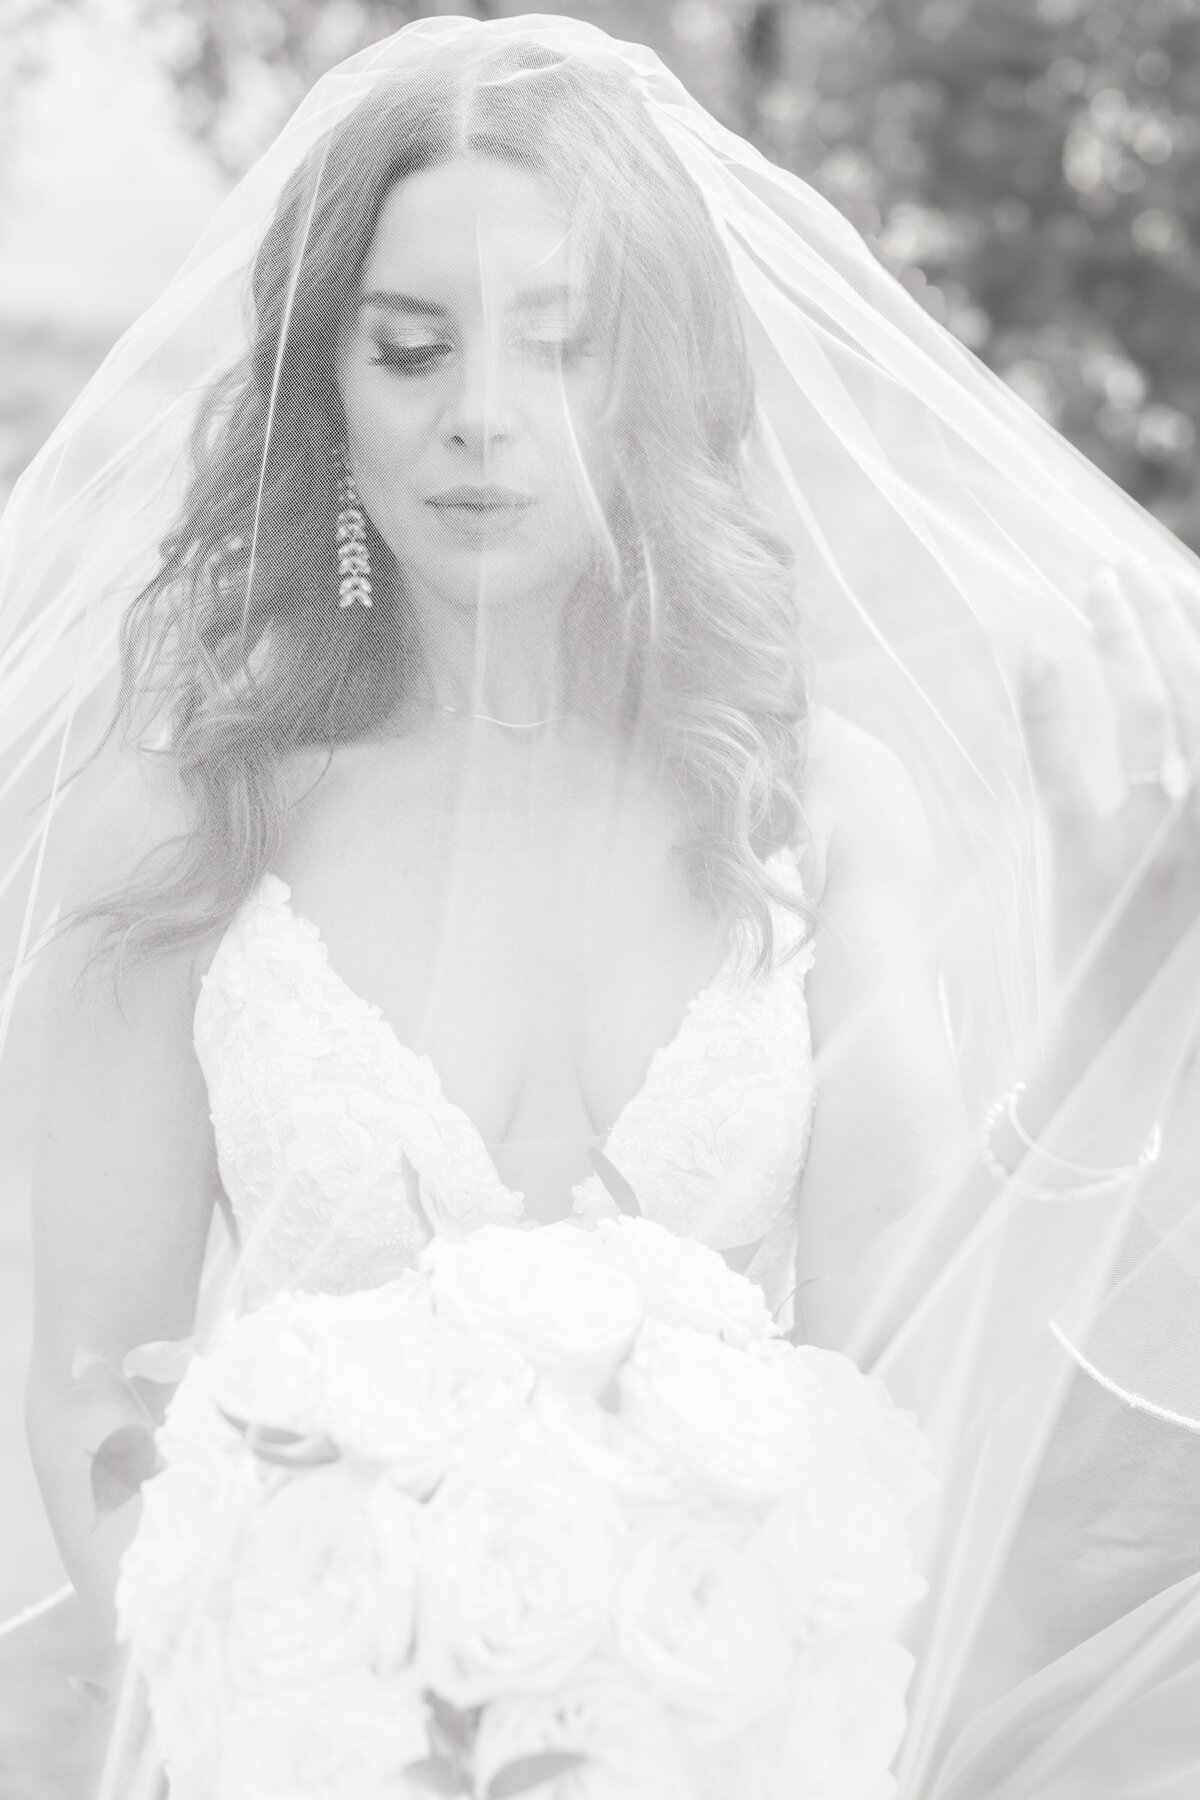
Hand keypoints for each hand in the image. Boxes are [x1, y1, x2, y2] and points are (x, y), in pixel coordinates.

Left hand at [1020, 557, 1199, 1027]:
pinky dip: (1049, 702)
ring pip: (1150, 710)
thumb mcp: (1189, 872)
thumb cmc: (1170, 963)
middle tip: (1124, 572)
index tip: (1181, 585)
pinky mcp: (1088, 859)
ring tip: (1096, 586)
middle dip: (1167, 618)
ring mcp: (1159, 838)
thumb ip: (1183, 791)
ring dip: (1120, 636)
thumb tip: (1176, 730)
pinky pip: (1066, 763)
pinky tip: (1034, 650)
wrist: (1124, 1047)